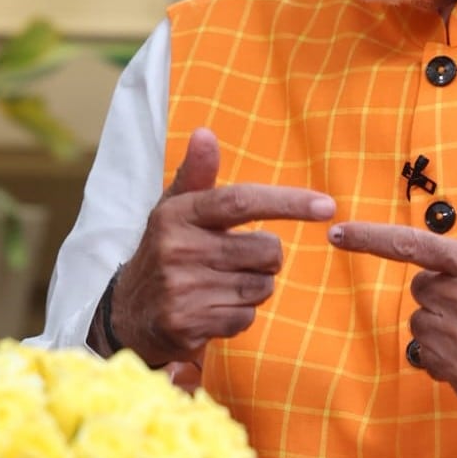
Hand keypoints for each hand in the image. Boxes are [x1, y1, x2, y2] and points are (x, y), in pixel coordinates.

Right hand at [110, 128, 335, 366]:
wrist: (129, 314)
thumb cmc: (166, 251)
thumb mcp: (175, 210)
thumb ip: (197, 173)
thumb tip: (205, 133)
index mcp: (178, 213)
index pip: (242, 201)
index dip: (288, 202)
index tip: (327, 205)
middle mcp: (178, 248)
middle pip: (266, 250)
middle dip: (268, 258)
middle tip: (240, 259)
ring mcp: (181, 288)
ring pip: (261, 287)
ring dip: (254, 288)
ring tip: (222, 284)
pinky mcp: (186, 324)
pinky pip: (245, 318)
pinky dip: (239, 315)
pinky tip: (214, 309)